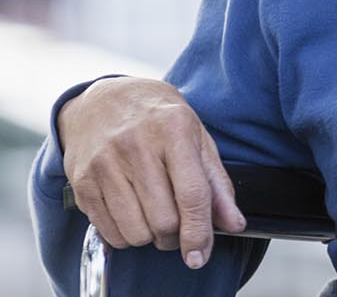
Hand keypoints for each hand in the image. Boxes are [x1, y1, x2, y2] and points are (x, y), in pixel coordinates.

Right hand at [58, 77, 243, 268]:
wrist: (104, 100)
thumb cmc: (159, 118)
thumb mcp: (196, 137)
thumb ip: (217, 183)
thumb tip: (234, 224)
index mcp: (174, 129)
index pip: (191, 194)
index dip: (199, 232)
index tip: (200, 255)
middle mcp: (138, 146)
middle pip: (163, 220)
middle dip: (175, 235)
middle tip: (177, 224)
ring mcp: (106, 164)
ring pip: (135, 233)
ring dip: (151, 238)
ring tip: (155, 215)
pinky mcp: (82, 183)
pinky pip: (109, 233)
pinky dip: (126, 236)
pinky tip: (133, 213)